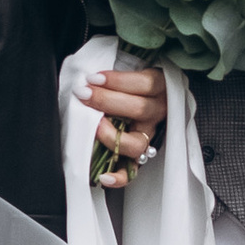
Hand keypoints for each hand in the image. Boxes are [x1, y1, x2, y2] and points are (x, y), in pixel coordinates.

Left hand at [87, 55, 165, 187]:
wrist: (139, 97)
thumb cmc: (127, 80)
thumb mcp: (129, 67)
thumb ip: (115, 69)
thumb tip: (85, 71)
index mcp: (160, 87)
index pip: (145, 84)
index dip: (118, 81)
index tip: (93, 78)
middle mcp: (158, 112)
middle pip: (139, 110)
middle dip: (107, 101)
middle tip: (84, 94)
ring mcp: (150, 135)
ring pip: (137, 143)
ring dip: (111, 135)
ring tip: (94, 125)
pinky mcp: (140, 155)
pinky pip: (132, 171)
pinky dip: (118, 177)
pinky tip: (103, 176)